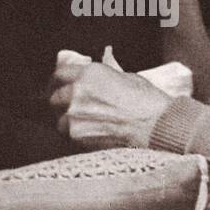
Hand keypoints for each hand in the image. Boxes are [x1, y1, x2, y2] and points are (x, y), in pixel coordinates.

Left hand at [48, 59, 172, 149]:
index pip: (59, 74)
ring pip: (59, 119)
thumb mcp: (125, 77)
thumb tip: (93, 76)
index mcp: (89, 73)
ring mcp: (75, 114)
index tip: (59, 86)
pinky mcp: (77, 135)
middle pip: (54, 97)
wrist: (155, 126)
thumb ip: (102, 76)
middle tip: (71, 108)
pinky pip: (67, 135)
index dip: (58, 80)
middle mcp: (77, 92)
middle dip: (61, 102)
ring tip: (84, 125)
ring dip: (68, 121)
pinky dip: (76, 136)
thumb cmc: (147, 102)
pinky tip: (90, 134)